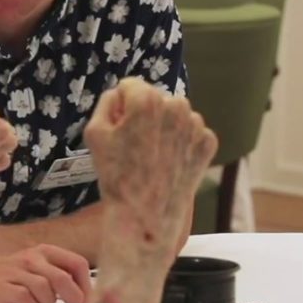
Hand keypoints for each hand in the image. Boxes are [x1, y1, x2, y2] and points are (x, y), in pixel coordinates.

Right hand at [0, 244, 90, 302]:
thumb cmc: (15, 274)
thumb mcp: (40, 266)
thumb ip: (62, 274)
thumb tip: (88, 293)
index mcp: (45, 251)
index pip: (77, 263)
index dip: (86, 284)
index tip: (87, 298)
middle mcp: (32, 258)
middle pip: (62, 278)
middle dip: (73, 296)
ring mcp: (16, 271)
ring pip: (45, 291)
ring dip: (48, 302)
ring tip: (40, 302)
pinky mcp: (3, 286)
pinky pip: (26, 300)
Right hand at [84, 77, 216, 302]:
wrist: (145, 215)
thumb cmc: (115, 175)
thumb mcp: (95, 132)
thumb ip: (107, 103)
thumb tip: (121, 95)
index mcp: (147, 101)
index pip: (131, 86)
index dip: (120, 105)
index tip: (119, 126)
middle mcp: (176, 106)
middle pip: (155, 98)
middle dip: (145, 114)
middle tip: (135, 143)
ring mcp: (196, 126)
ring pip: (175, 114)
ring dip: (164, 125)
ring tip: (152, 153)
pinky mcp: (208, 143)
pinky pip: (191, 132)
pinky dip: (181, 141)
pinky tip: (169, 161)